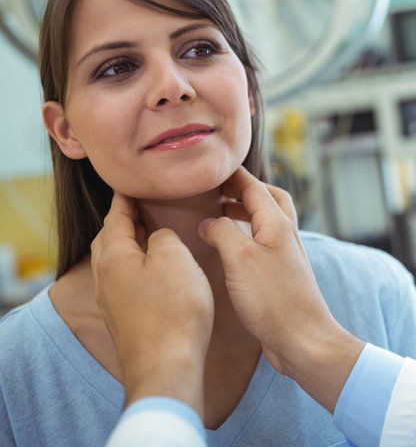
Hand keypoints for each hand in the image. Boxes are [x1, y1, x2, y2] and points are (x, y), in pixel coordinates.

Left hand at [91, 192, 213, 414]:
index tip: (130, 184)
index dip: (124, 199)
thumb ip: (163, 237)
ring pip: (115, 263)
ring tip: (149, 236)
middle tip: (140, 207)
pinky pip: (125, 282)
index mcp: (113, 257)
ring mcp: (113, 302)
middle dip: (121, 222)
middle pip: (108, 240)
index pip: (115, 217)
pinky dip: (136, 267)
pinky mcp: (126, 320)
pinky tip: (154, 271)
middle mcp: (105, 278)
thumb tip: (157, 237)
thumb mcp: (175, 258)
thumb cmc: (173, 309)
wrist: (168, 365)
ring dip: (129, 246)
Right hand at [199, 166, 364, 411]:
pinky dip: (246, 238)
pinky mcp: (280, 277)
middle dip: (245, 190)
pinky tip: (229, 251)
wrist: (303, 339)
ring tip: (218, 216)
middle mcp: (285, 236)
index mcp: (278, 225)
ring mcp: (285, 257)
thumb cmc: (273, 299)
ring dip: (245, 214)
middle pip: (269, 200)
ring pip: (266, 223)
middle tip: (218, 190)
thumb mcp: (240, 259)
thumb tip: (208, 221)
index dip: (234, 175)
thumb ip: (222, 233)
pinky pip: (262, 246)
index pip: (255, 187)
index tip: (212, 166)